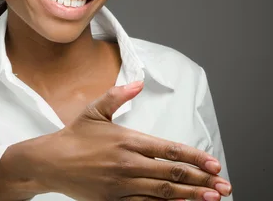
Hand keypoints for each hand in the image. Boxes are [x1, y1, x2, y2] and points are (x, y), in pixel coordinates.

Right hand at [28, 81, 231, 200]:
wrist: (49, 162)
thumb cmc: (75, 135)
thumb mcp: (95, 110)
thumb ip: (118, 95)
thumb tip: (138, 83)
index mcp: (128, 140)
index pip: (169, 150)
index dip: (195, 158)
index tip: (214, 164)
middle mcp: (128, 164)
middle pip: (171, 174)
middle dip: (201, 181)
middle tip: (223, 186)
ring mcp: (121, 185)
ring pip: (162, 193)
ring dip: (189, 197)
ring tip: (211, 199)